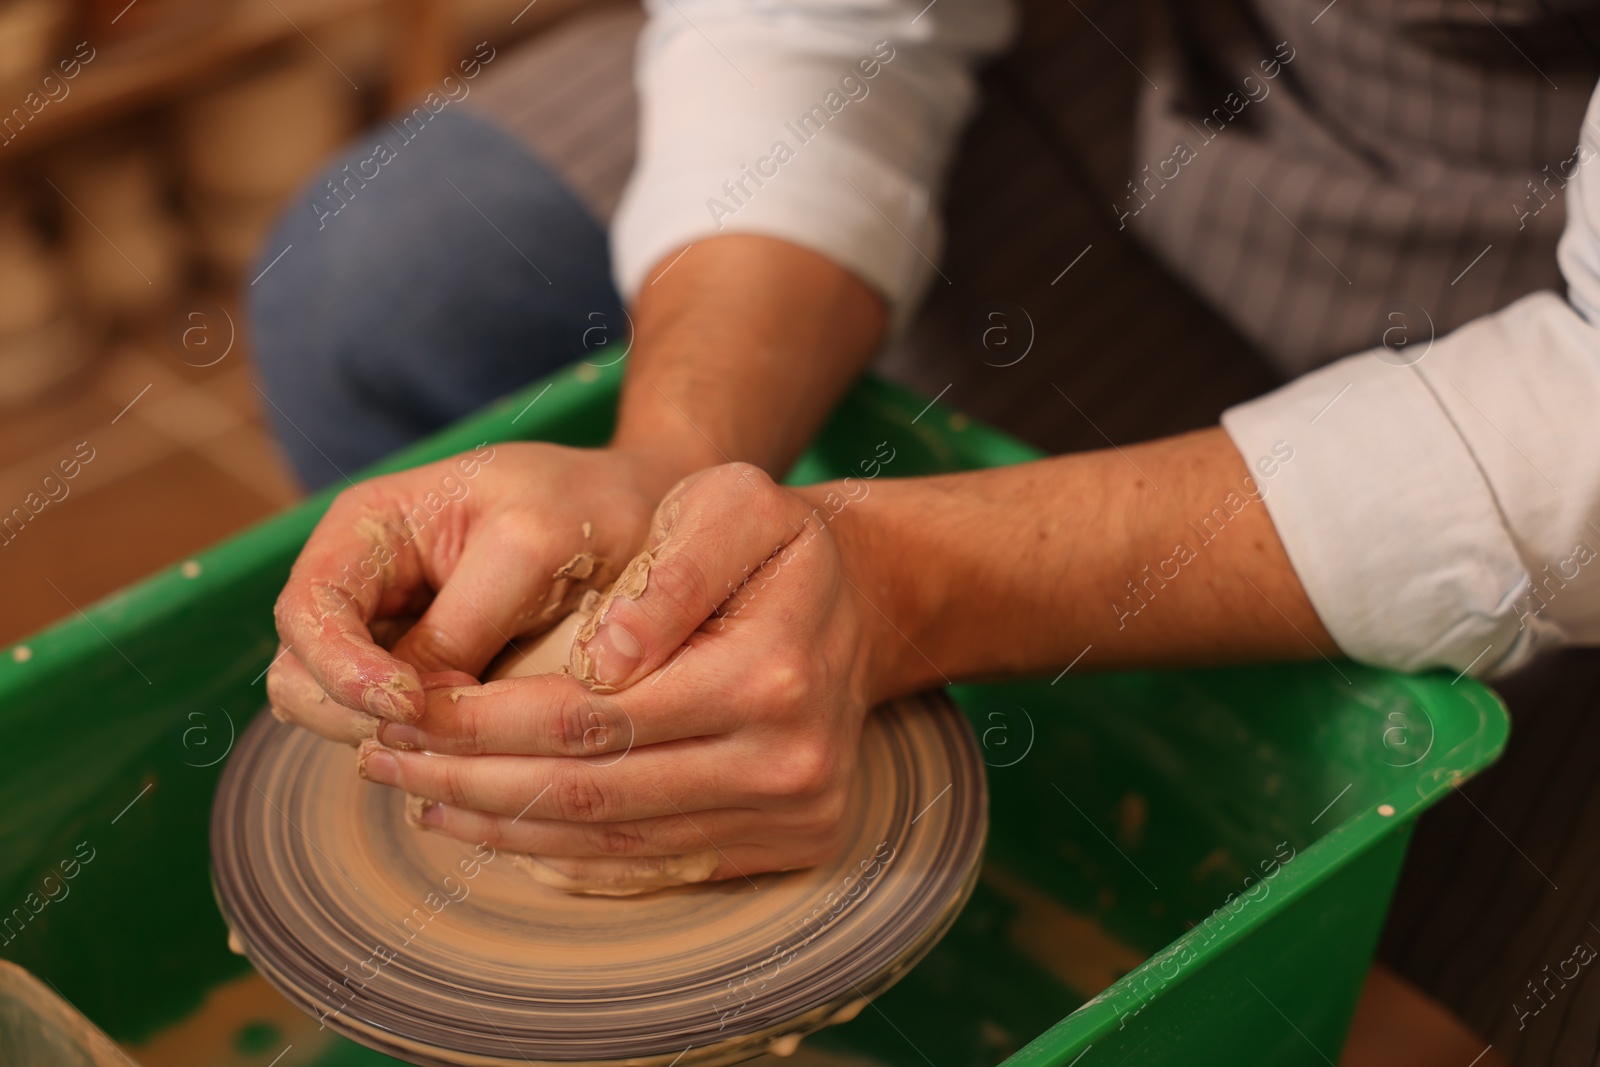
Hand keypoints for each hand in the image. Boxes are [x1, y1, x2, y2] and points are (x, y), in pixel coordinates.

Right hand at [266, 442, 683, 744]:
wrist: (638, 518)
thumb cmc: (588, 506)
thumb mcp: (532, 544)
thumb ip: (463, 622)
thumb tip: (414, 709)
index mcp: (368, 529)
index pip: (307, 611)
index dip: (340, 666)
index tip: (406, 702)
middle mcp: (362, 589)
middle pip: (303, 675)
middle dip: (354, 714)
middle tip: (437, 737)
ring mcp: (389, 641)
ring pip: (341, 716)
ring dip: (391, 740)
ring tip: (467, 744)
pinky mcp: (426, 684)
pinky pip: (399, 732)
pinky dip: (425, 749)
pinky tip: (482, 753)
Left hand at [353, 463, 887, 890]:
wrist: (865, 605)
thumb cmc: (778, 546)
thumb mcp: (736, 504)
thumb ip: (675, 568)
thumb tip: (609, 658)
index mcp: (769, 674)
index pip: (591, 717)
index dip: (484, 720)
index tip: (406, 708)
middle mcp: (787, 763)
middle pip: (593, 791)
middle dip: (472, 779)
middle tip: (386, 759)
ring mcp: (793, 816)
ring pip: (615, 842)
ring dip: (504, 824)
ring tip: (421, 793)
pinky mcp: (790, 848)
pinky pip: (654, 867)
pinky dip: (564, 853)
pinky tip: (499, 826)